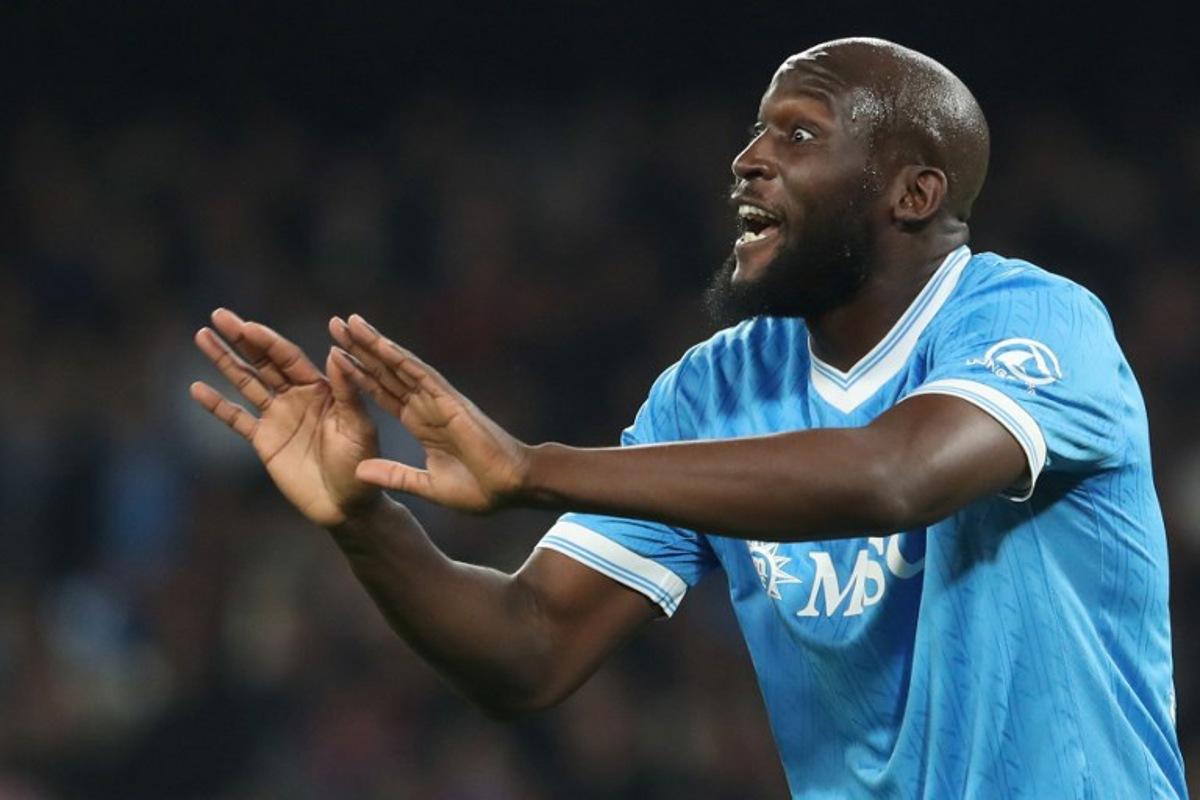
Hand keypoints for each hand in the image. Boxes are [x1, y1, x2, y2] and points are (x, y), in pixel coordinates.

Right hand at [190, 309, 381, 527]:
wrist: (347, 505)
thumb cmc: (361, 463)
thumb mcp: (358, 426)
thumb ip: (347, 391)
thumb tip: (335, 352)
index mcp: (321, 388)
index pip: (289, 358)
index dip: (267, 341)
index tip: (246, 325)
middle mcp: (297, 396)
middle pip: (263, 361)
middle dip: (241, 339)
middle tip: (218, 314)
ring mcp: (278, 417)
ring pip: (246, 382)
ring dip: (224, 360)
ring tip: (202, 335)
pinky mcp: (264, 441)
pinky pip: (237, 419)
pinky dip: (217, 405)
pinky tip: (197, 388)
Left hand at [328, 314, 530, 513]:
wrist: (511, 487)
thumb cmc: (479, 489)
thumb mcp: (426, 485)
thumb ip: (394, 476)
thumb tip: (359, 472)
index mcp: (421, 424)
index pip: (383, 393)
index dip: (359, 375)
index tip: (334, 358)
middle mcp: (426, 406)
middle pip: (386, 372)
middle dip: (360, 349)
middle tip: (335, 324)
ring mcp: (437, 400)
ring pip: (399, 365)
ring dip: (374, 344)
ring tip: (349, 321)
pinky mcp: (450, 400)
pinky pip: (420, 374)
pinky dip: (399, 358)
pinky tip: (380, 343)